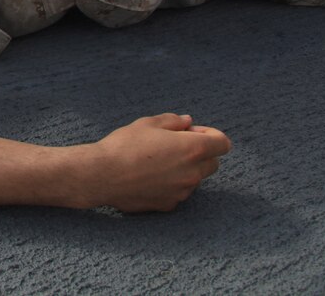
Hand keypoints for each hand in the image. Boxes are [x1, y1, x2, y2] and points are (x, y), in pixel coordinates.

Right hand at [84, 113, 231, 211]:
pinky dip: (171, 184)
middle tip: (174, 145)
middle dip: (200, 153)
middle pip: (212, 163)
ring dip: (185, 169)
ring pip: (195, 178)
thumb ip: (173, 121)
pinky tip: (149, 176)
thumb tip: (188, 122)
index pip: (223, 143)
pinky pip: (179, 192)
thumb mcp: (147, 124)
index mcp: (192, 149)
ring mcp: (182, 191)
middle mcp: (193, 173)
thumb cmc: (124, 145)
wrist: (102, 175)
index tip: (191, 132)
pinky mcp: (169, 204)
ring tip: (157, 161)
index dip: (210, 135)